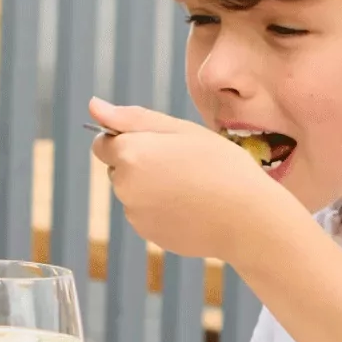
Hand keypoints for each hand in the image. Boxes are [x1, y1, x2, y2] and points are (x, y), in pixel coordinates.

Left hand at [88, 99, 299, 261]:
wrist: (247, 219)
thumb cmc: (221, 166)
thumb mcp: (182, 130)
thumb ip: (133, 118)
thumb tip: (94, 106)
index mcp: (130, 153)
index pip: (102, 142)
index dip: (128, 139)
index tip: (160, 144)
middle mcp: (124, 186)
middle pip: (118, 168)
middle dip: (140, 163)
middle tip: (183, 164)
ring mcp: (135, 214)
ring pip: (133, 192)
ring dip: (151, 187)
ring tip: (192, 187)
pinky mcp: (148, 234)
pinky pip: (146, 214)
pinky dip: (161, 209)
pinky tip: (191, 207)